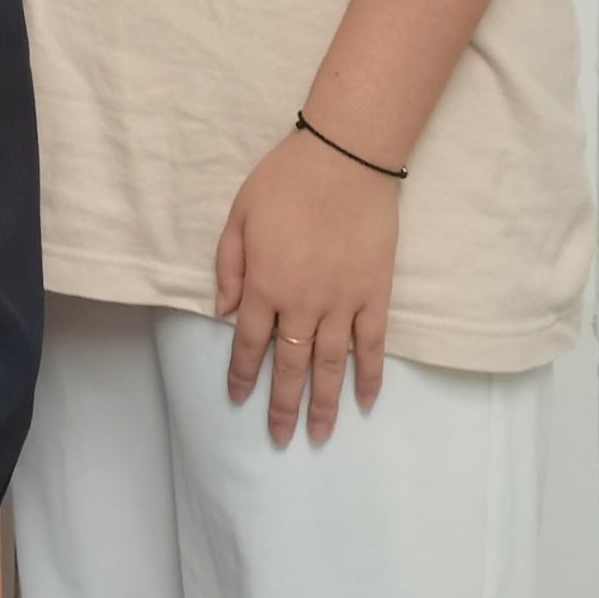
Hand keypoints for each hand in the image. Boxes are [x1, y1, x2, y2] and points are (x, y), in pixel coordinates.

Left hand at [214, 126, 398, 444]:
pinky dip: (370, 375)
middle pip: (289, 365)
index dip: (243, 374)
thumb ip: (229, 265)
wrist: (345, 159)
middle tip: (279, 438)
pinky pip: (373, 344)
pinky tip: (366, 401)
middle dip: (282, 405)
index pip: (250, 343)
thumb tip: (224, 313)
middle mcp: (301, 303)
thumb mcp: (239, 215)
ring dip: (325, 404)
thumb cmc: (286, 180)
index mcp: (264, 284)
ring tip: (320, 436)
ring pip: (331, 365)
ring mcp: (342, 302)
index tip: (240, 400)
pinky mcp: (375, 294)